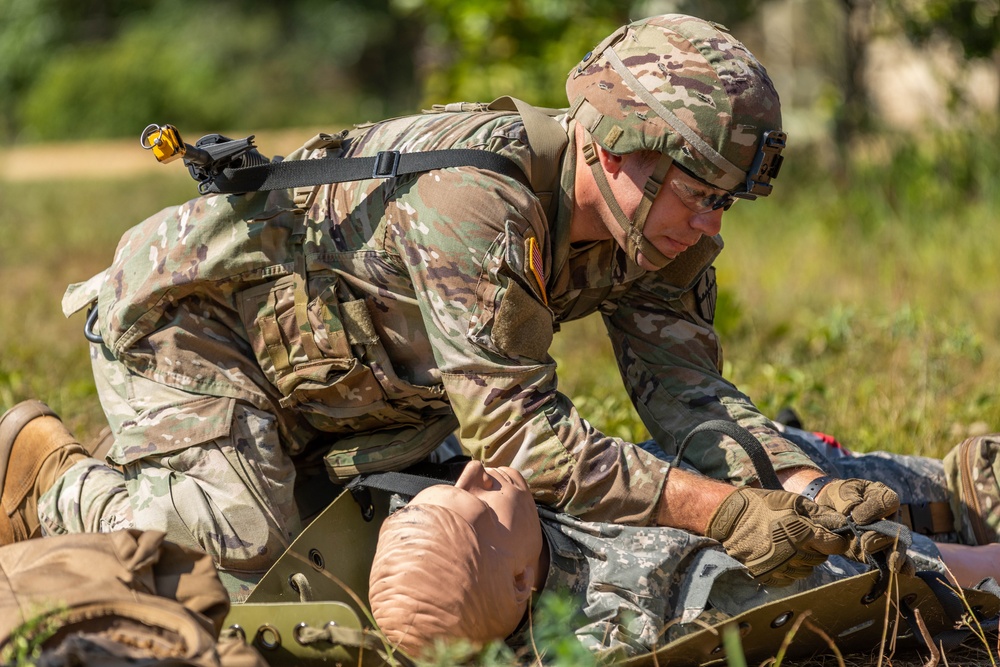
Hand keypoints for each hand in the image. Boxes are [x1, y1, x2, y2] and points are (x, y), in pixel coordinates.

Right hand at [706, 487, 848, 585]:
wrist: (730, 518)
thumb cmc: (762, 505)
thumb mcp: (792, 501)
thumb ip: (818, 513)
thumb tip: (838, 522)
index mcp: (803, 535)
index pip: (835, 546)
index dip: (835, 539)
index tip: (830, 536)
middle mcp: (794, 555)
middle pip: (821, 559)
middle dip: (818, 548)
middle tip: (805, 537)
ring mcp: (780, 568)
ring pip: (806, 571)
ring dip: (804, 560)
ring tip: (790, 545)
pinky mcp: (768, 576)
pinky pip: (789, 579)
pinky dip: (789, 569)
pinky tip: (780, 555)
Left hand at [814, 479, 911, 571]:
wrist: (828, 512)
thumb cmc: (837, 497)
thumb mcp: (838, 492)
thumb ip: (846, 500)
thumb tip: (854, 511)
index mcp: (881, 495)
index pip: (888, 501)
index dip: (876, 509)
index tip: (856, 517)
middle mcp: (889, 516)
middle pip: (895, 527)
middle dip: (882, 537)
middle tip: (865, 543)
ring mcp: (887, 535)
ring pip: (897, 545)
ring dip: (894, 554)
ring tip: (892, 564)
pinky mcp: (880, 551)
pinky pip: (893, 559)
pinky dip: (901, 566)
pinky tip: (904, 572)